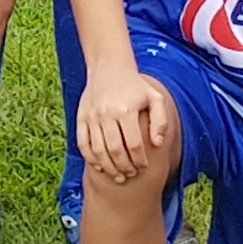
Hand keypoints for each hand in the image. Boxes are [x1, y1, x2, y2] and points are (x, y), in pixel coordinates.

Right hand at [74, 67, 168, 186]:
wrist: (109, 67)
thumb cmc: (135, 86)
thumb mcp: (155, 98)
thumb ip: (161, 122)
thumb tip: (157, 144)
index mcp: (126, 110)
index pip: (134, 144)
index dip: (139, 160)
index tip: (144, 167)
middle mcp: (107, 114)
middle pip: (115, 150)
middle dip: (124, 167)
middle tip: (131, 175)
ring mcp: (92, 117)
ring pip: (98, 150)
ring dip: (109, 167)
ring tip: (118, 176)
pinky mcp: (81, 118)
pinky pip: (83, 143)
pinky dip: (91, 158)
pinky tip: (100, 166)